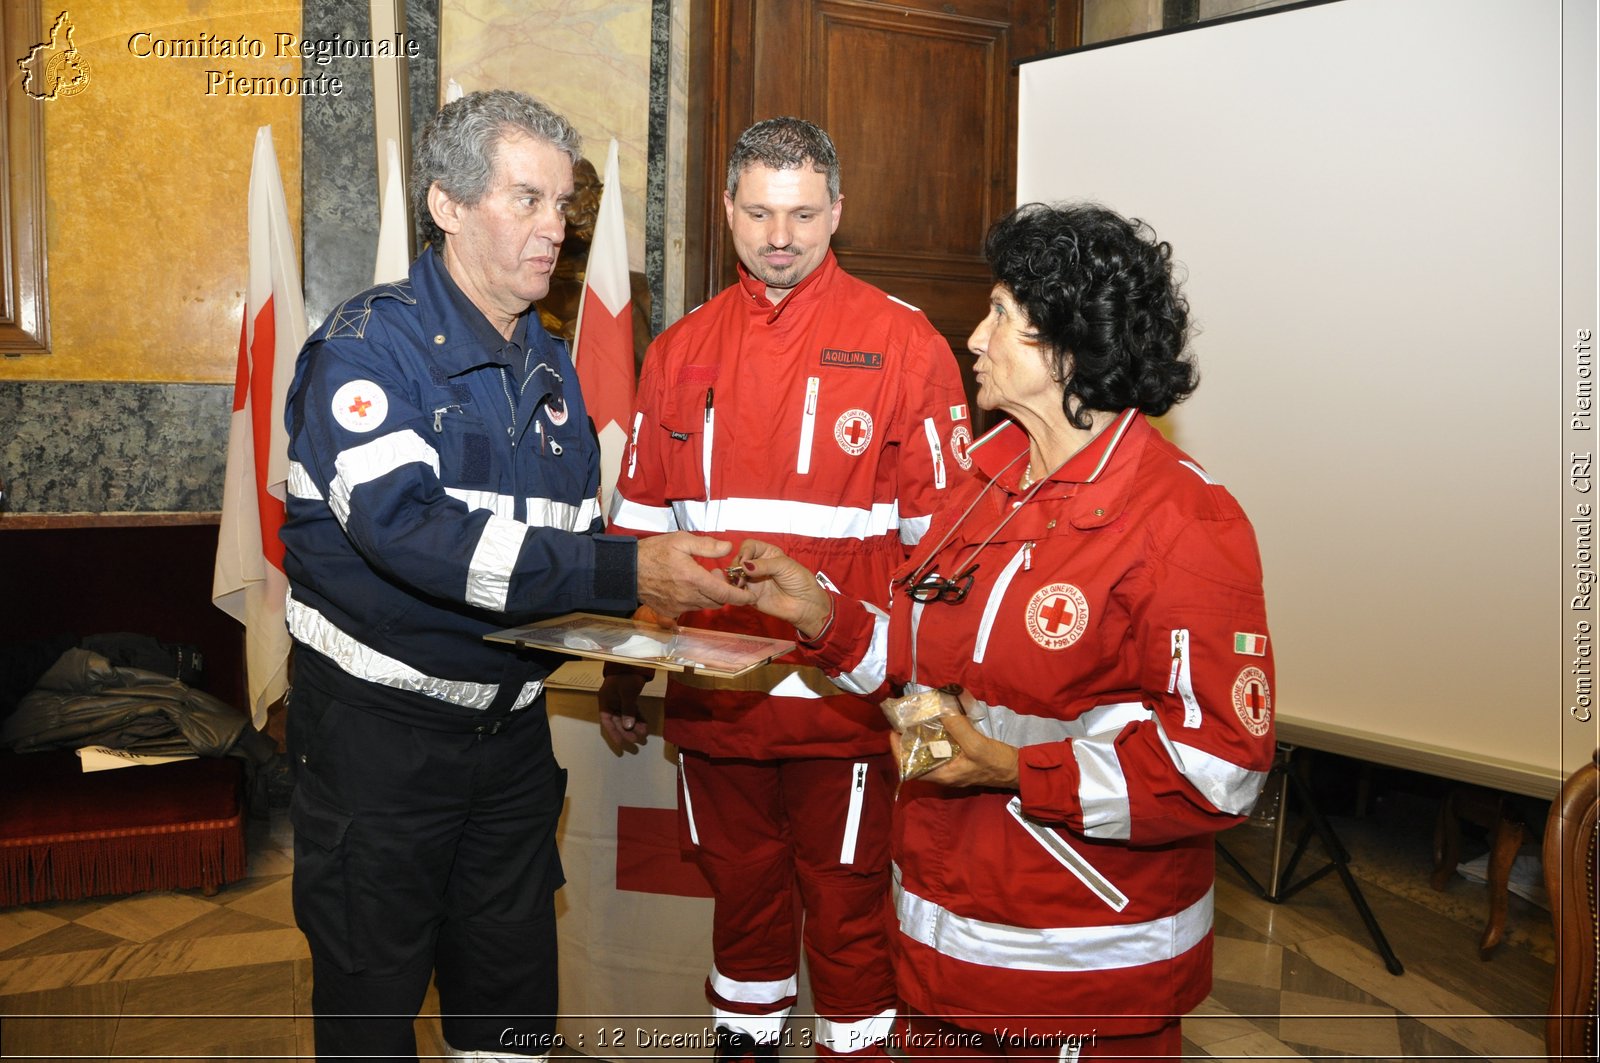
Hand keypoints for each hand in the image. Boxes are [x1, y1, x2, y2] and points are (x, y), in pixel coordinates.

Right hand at [598, 670, 650, 752]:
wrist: (634, 662)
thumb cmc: (626, 676)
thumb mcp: (627, 693)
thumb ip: (628, 710)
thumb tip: (628, 727)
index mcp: (605, 702)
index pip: (607, 722)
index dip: (613, 733)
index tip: (621, 744)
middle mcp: (611, 703)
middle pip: (617, 721)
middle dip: (626, 732)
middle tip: (636, 741)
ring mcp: (620, 701)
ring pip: (626, 717)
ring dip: (634, 726)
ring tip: (643, 734)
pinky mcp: (629, 698)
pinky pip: (633, 711)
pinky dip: (638, 718)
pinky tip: (645, 725)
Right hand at [636, 532, 755, 618]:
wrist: (627, 569)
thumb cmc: (654, 552)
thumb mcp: (681, 540)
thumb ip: (707, 546)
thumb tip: (728, 548)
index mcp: (695, 579)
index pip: (725, 594)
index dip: (741, 596)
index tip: (751, 595)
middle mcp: (689, 597)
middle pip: (718, 601)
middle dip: (725, 591)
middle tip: (718, 573)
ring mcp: (679, 607)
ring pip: (705, 605)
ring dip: (710, 595)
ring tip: (702, 577)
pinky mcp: (669, 611)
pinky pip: (689, 610)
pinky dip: (696, 601)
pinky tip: (689, 588)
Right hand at [732, 539, 831, 637]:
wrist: (805, 604)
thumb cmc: (800, 580)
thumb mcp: (784, 566)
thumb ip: (764, 565)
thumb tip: (744, 565)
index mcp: (767, 553)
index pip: (749, 546)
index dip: (744, 551)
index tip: (745, 560)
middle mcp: (758, 565)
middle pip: (739, 559)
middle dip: (736, 565)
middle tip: (741, 574)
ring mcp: (753, 580)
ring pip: (735, 574)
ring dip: (733, 578)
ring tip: (740, 583)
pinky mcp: (750, 594)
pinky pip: (737, 591)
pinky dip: (735, 590)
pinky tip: (741, 592)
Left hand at [894, 711, 1019, 789]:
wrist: (1018, 770)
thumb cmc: (996, 763)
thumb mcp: (976, 744)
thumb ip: (958, 728)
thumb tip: (942, 709)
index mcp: (943, 775)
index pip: (910, 768)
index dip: (898, 752)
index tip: (894, 733)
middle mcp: (944, 774)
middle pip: (917, 761)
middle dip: (908, 743)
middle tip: (905, 723)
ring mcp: (952, 768)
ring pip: (929, 755)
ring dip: (922, 739)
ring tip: (917, 721)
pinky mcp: (961, 761)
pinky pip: (942, 750)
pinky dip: (937, 738)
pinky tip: (939, 724)